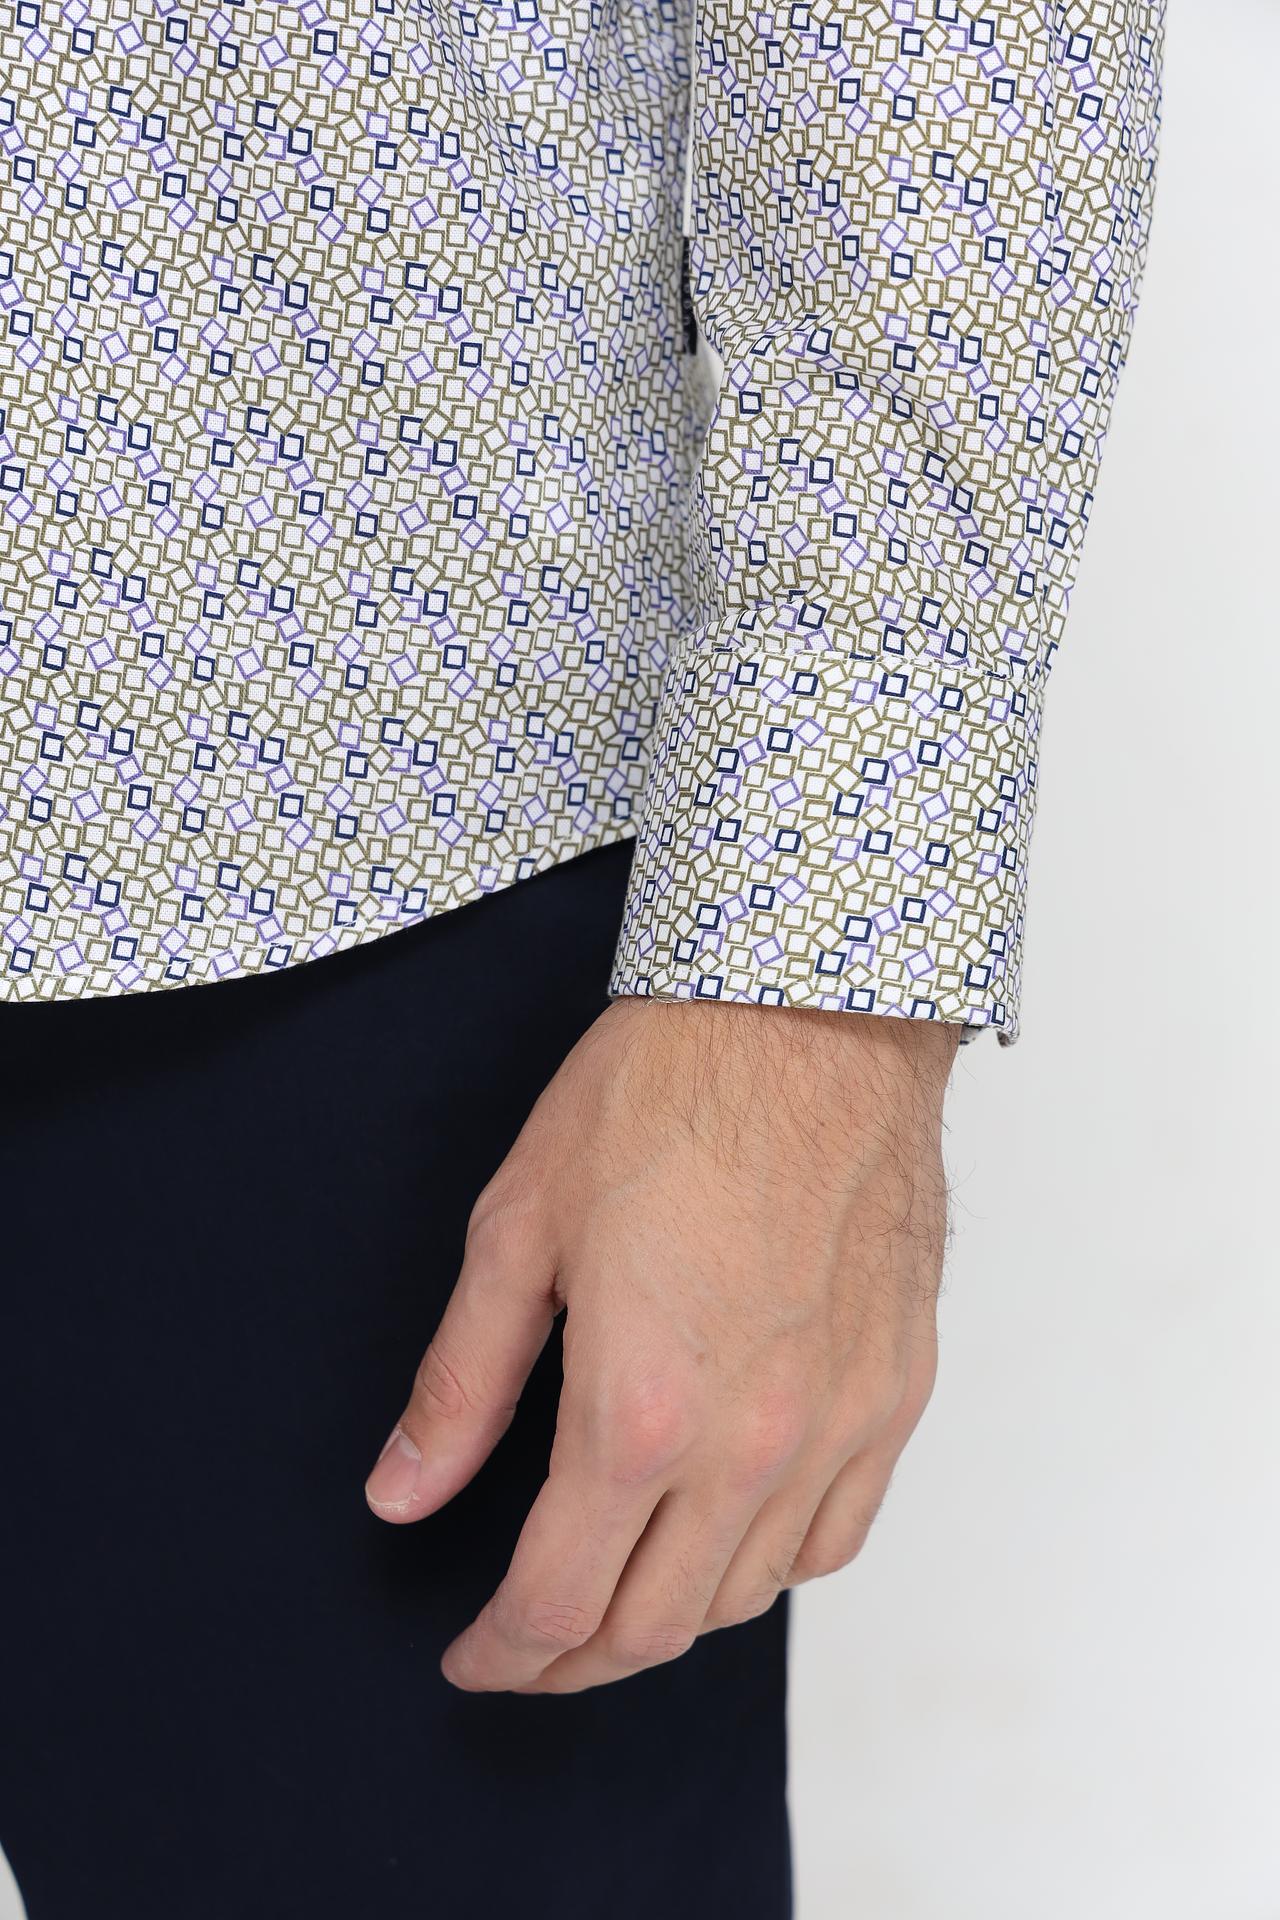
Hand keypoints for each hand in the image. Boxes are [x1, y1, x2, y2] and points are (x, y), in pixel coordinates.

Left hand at [364, 998, 958, 1692]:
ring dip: (667, 1619)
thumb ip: (461, 1383)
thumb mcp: (519, 1229)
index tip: (471, 1655)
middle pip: (653, 1626)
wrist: (809, 1013)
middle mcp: (751, 1443)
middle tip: (527, 1645)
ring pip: (746, 1597)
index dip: (501, 1651)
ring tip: (616, 1591)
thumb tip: (402, 1493)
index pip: (557, 1598)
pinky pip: (835, 1536)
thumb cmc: (665, 1094)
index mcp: (640, 1409)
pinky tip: (729, 1536)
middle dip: (571, 1660)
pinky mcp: (896, 1391)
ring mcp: (839, 1425)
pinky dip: (769, 1567)